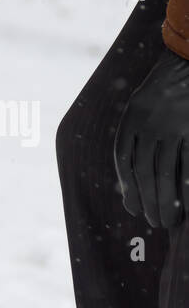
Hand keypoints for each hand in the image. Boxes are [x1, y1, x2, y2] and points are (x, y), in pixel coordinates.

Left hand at [116, 49, 188, 228]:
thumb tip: (132, 172)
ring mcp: (175, 125)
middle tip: (153, 223)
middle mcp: (151, 123)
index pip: (125, 161)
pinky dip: (188, 186)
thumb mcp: (143, 103)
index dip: (128, 188)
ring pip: (167, 172)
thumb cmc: (168, 84)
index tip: (132, 208)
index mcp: (133, 117)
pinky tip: (188, 203)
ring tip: (167, 221)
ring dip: (166, 200)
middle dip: (148, 202)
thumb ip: (136, 131)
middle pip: (145, 172)